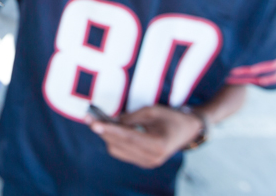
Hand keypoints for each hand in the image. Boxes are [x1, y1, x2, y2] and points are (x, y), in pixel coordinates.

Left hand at [85, 105, 203, 168]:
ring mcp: (147, 163)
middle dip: (103, 131)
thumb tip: (111, 121)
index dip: (110, 129)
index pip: (128, 137)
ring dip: (106, 136)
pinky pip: (121, 152)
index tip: (94, 123)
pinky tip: (108, 128)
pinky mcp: (142, 163)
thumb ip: (131, 118)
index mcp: (158, 145)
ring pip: (117, 150)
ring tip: (96, 120)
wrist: (187, 130)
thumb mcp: (152, 111)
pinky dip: (113, 140)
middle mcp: (152, 158)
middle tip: (89, 117)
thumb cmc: (170, 117)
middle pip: (119, 145)